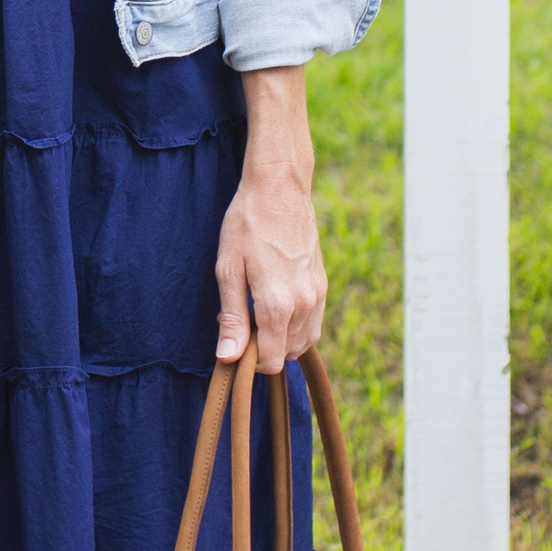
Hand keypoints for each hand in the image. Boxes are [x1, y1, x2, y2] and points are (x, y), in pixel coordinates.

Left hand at [215, 66, 326, 364]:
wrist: (279, 189)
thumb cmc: (246, 225)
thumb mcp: (228, 270)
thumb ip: (232, 318)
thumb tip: (229, 358)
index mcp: (278, 305)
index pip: (271, 361)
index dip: (249, 361)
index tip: (233, 340)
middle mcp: (304, 305)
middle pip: (288, 355)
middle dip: (263, 349)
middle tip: (240, 319)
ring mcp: (317, 295)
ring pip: (303, 342)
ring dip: (280, 338)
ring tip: (256, 310)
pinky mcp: (323, 285)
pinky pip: (312, 324)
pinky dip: (294, 326)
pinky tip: (274, 304)